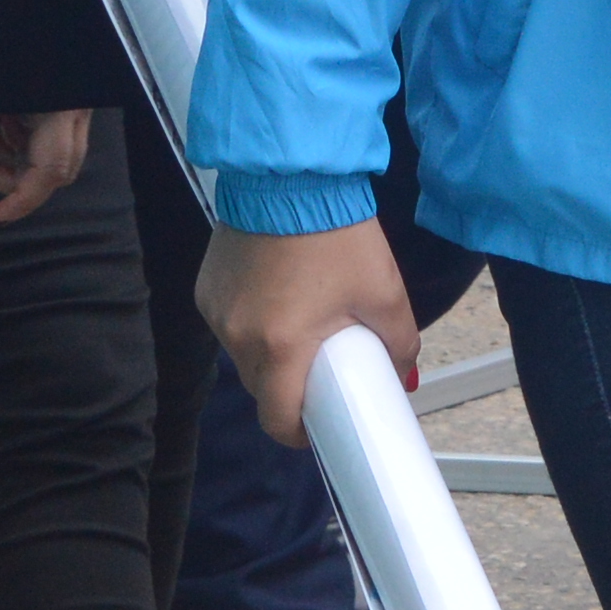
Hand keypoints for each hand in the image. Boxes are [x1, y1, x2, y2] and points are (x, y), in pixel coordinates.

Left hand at [0, 107, 93, 227]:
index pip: (50, 170)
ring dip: (17, 161)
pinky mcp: (70, 100)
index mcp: (61, 108)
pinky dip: (25, 143)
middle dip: (14, 179)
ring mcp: (78, 105)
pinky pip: (55, 136)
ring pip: (56, 155)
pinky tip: (0, 126)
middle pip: (57, 169)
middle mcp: (78, 110)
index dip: (22, 200)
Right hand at [196, 217, 418, 449]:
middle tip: (323, 366)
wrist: (292, 178)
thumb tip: (404, 377)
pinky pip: (230, 324)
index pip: (277, 418)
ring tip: (302, 322)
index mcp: (280, 347)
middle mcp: (238, 336)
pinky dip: (252, 322)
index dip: (300, 431)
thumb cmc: (339, 235)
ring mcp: (217, 312)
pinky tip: (277, 295)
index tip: (319, 424)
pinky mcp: (206, 289)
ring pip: (244, 357)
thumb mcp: (383, 293)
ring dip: (270, 353)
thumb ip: (398, 344)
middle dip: (290, 386)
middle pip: (261, 388)